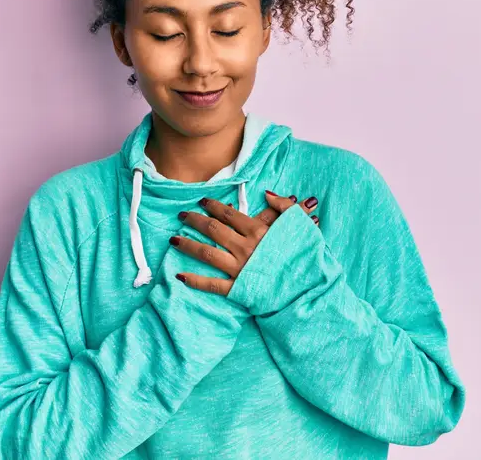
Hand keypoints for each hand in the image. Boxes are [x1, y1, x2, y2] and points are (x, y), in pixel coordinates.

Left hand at [170, 191, 319, 296]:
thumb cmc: (304, 256)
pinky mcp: (238, 288)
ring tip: (173, 239)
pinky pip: (212, 284)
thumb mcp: (300, 225)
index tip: (202, 201)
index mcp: (258, 231)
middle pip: (213, 229)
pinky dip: (195, 280)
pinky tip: (179, 275)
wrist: (307, 288)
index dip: (213, 206)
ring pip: (207, 253)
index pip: (229, 214)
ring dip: (188, 245)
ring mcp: (239, 269)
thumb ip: (284, 206)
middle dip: (195, 220)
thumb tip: (267, 193)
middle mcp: (244, 247)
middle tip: (182, 215)